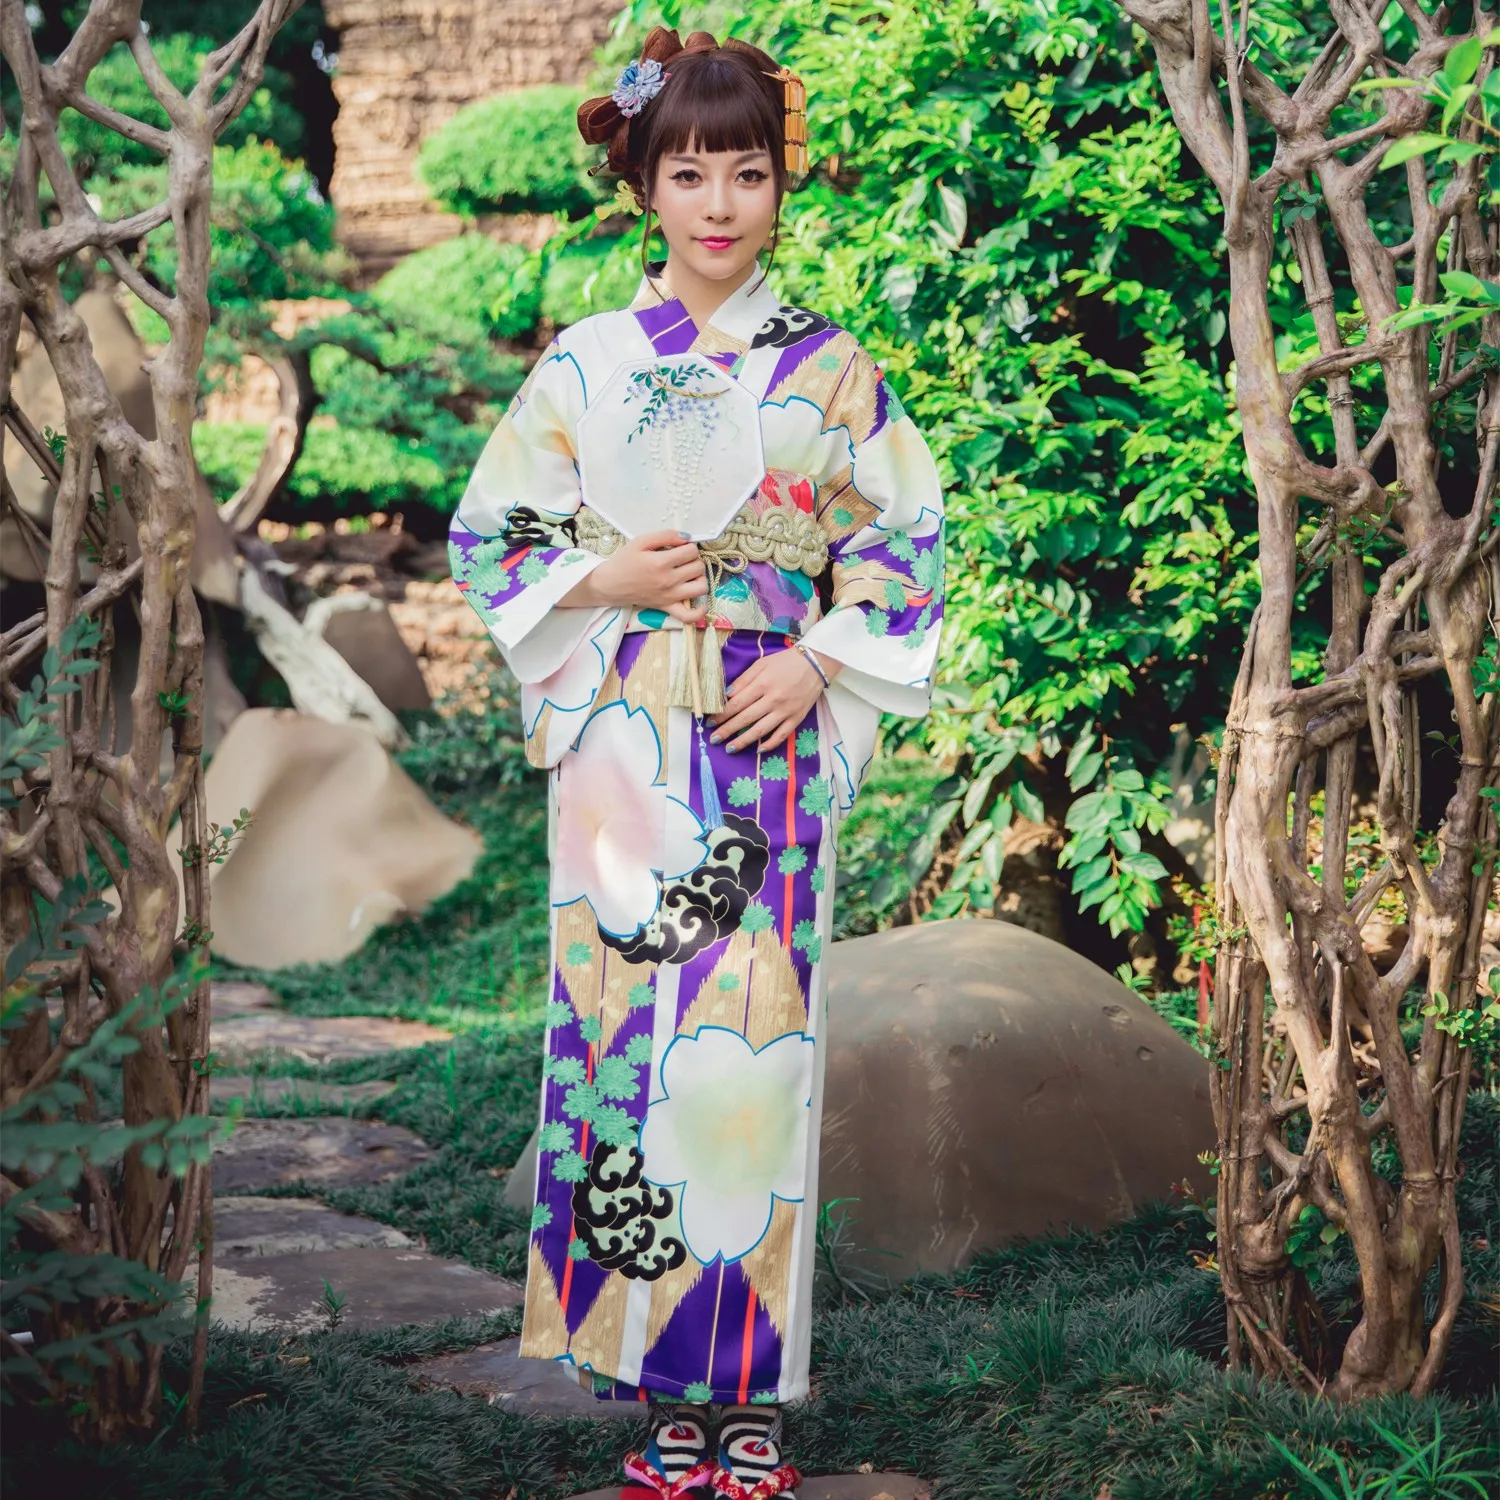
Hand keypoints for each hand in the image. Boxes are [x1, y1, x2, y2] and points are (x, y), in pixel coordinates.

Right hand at [561, 529, 706, 622]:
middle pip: (698, 567)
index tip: (680, 547)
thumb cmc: (624, 561)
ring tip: (688, 574)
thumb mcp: (641, 541)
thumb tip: (687, 537)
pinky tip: (699, 601)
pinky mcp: (667, 608)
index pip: (692, 551)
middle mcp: (668, 581)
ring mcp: (669, 597)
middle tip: (682, 559)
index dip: (689, 546)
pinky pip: (689, 616)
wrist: (609, 584)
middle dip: (693, 559)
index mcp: (661, 562)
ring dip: (699, 578)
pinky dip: (699, 611)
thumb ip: (665, 535)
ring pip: (701, 587)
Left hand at [709, 647, 831, 751]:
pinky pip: (781, 735)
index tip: (711, 722)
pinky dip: (770, 744)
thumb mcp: (761, 664)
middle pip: (745, 719)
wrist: (816, 663)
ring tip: (730, 748)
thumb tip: (727, 695)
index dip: (722, 715)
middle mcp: (773, 699)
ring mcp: (785, 710)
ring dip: (743, 741)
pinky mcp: (796, 718)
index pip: (737, 704)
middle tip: (714, 740)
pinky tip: (758, 749)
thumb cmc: (785, 662)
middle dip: (727, 730)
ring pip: (761, 730)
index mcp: (762, 684)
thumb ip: (744, 680)